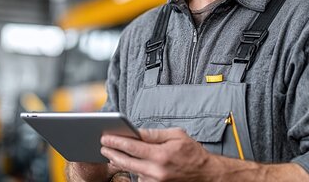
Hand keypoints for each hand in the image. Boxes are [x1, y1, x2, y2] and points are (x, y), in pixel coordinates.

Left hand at [100, 128, 216, 181]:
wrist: (206, 175)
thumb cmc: (192, 153)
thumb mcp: (177, 136)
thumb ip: (154, 134)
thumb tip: (136, 131)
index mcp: (161, 155)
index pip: (132, 147)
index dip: (116, 141)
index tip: (105, 137)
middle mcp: (156, 171)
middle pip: (126, 162)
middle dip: (112, 153)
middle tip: (103, 146)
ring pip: (132, 171)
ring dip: (121, 162)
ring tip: (112, 154)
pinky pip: (140, 178)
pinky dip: (136, 171)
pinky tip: (133, 163)